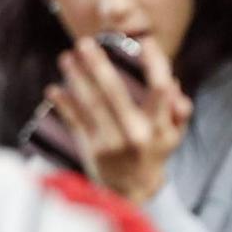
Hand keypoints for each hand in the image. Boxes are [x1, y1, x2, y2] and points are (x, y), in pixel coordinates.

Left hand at [46, 36, 191, 203]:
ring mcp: (112, 143)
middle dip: (98, 64)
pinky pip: (74, 122)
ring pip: (90, 103)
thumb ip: (178, 110)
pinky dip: (63, 104)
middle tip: (85, 42)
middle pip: (115, 92)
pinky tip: (53, 89)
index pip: (159, 89)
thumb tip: (173, 83)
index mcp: (160, 127)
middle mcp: (136, 134)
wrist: (132, 190)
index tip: (144, 41)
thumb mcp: (172, 135)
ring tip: (66, 57)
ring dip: (76, 78)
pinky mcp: (91, 150)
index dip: (153, 63)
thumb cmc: (152, 152)